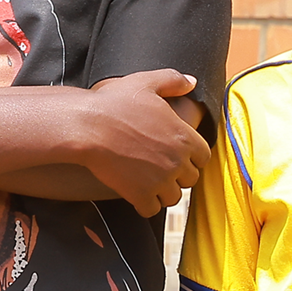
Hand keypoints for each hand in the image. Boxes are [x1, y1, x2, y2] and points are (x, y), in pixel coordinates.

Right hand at [76, 69, 213, 215]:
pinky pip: (152, 209)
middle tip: (161, 170)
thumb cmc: (114, 103)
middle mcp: (178, 161)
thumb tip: (192, 82)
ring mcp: (161, 180)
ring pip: (173, 197)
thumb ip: (173, 81)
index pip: (204, 157)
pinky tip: (135, 194)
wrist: (87, 126)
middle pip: (191, 179)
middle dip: (178, 176)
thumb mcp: (146, 82)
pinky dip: (145, 205)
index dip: (192, 157)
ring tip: (149, 183)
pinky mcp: (141, 194)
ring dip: (163, 192)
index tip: (177, 155)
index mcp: (185, 137)